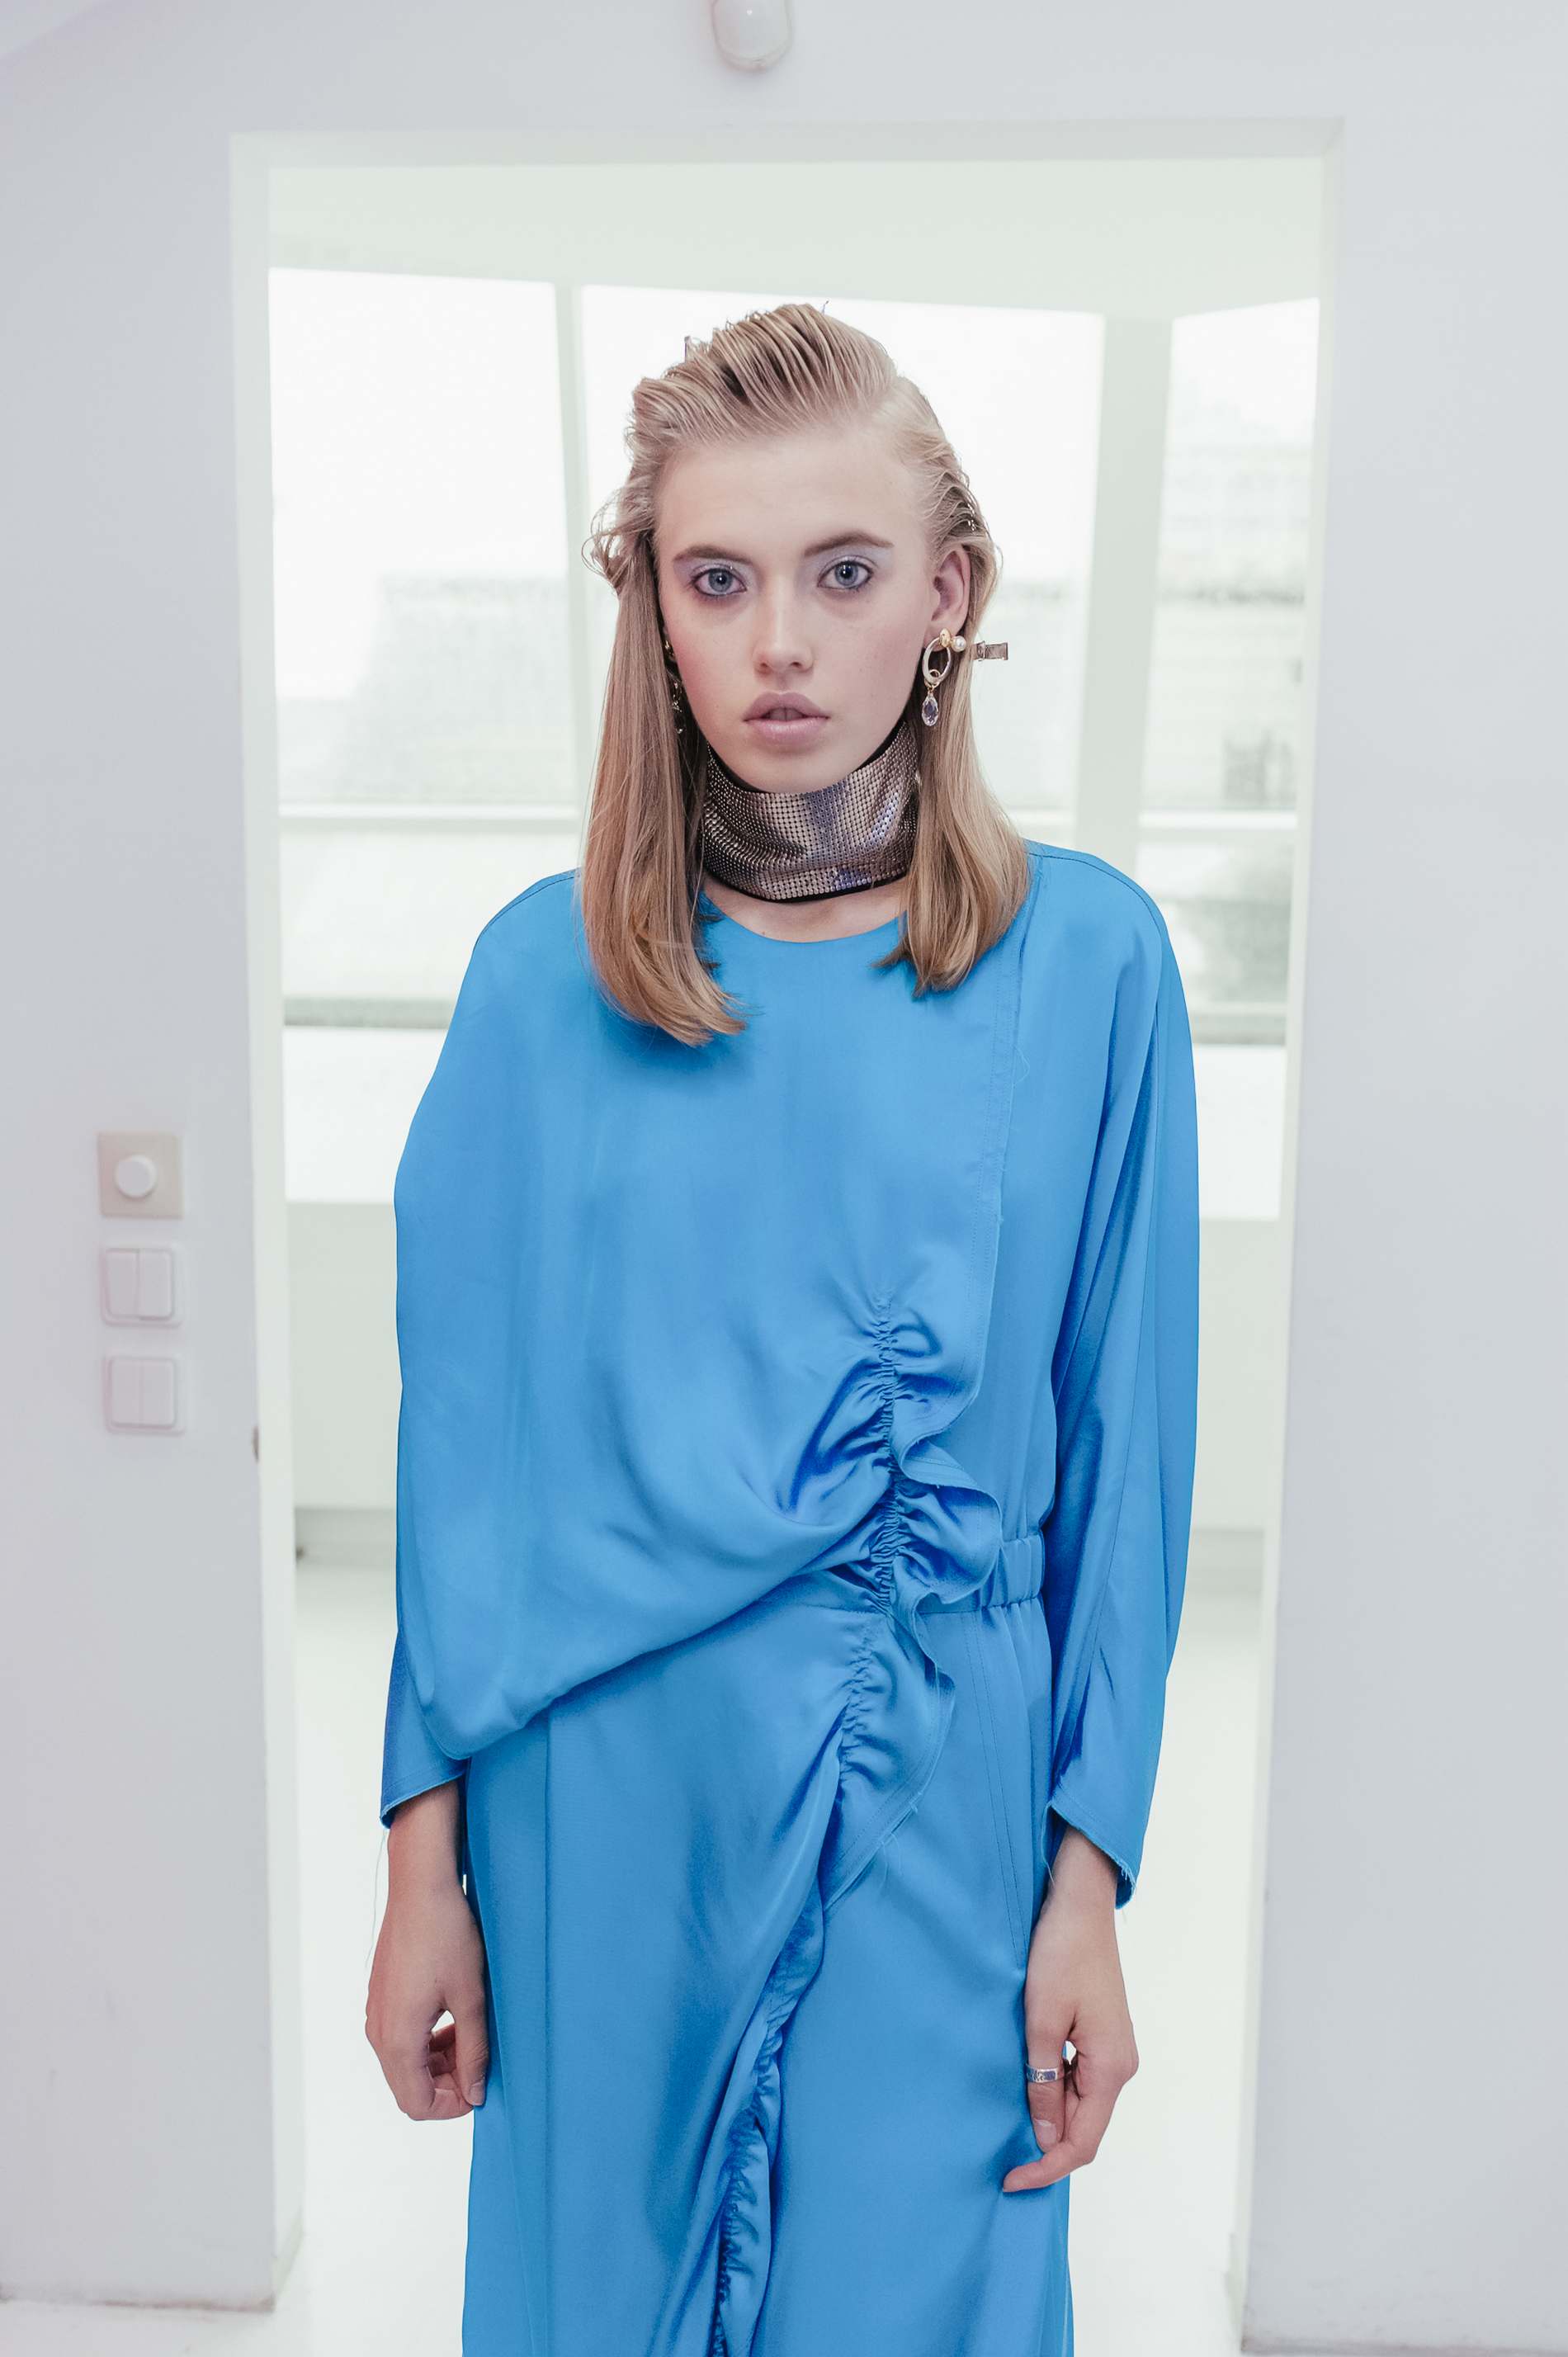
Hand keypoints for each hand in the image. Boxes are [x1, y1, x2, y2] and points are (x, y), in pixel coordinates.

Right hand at [366, 1790, 489, 2118]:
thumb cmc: (448, 1936)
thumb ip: (474, 2053)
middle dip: (446, 2086)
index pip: (417, 2104)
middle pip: (408, 2088)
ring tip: (472, 2038)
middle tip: (480, 2063)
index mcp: (398, 2038)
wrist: (421, 1886)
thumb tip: (476, 2093)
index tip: (481, 2087)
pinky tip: (454, 2018)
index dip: (451, 2107)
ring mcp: (377, 2012)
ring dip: (438, 2063)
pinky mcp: (381, 1996)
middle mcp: (379, 2031)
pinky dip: (427, 2041)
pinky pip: (400, 2037)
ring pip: (404, 2063)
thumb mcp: (472, 1998)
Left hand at [1001, 1828, 1138, 2190]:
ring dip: (1049, 2121)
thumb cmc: (1060, 1954)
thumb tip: (1046, 2139)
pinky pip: (1079, 2082)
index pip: (1082, 2143)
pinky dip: (1054, 2095)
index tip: (1010, 2180)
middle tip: (1002, 2159)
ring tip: (1007, 2126)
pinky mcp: (1101, 2037)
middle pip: (1085, 2128)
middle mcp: (1120, 2067)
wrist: (1079, 1905)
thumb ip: (1043, 2084)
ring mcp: (1113, 2052)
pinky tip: (1025, 2090)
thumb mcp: (1042, 2022)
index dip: (1047, 2167)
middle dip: (1046, 2148)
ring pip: (1081, 2107)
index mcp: (1111, 2068)